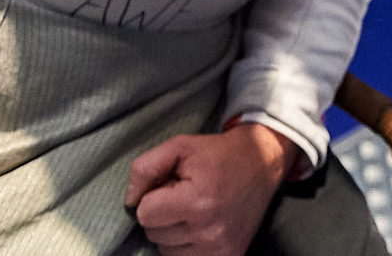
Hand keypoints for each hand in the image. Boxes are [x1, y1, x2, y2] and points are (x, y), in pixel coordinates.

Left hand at [124, 122, 299, 255]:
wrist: (262, 164)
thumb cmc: (218, 154)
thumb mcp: (180, 146)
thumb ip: (145, 168)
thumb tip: (129, 200)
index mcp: (198, 201)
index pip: (144, 214)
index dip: (153, 196)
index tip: (172, 185)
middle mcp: (210, 231)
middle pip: (154, 233)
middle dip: (162, 214)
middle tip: (185, 195)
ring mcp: (220, 249)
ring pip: (166, 250)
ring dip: (173, 232)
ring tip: (194, 210)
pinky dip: (186, 245)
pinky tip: (200, 227)